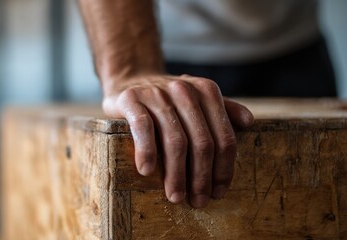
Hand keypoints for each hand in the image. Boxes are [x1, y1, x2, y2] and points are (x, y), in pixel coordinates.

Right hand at [102, 74, 253, 207]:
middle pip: (202, 143)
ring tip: (175, 196)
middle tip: (197, 200)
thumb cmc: (167, 98)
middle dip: (201, 177)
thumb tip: (248, 122)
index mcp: (206, 92)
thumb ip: (223, 109)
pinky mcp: (131, 98)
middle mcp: (184, 90)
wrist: (130, 77)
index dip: (224, 169)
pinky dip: (147, 152)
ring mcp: (157, 94)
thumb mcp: (197, 98)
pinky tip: (146, 171)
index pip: (224, 137)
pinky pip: (143, 128)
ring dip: (176, 174)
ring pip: (175, 140)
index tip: (218, 192)